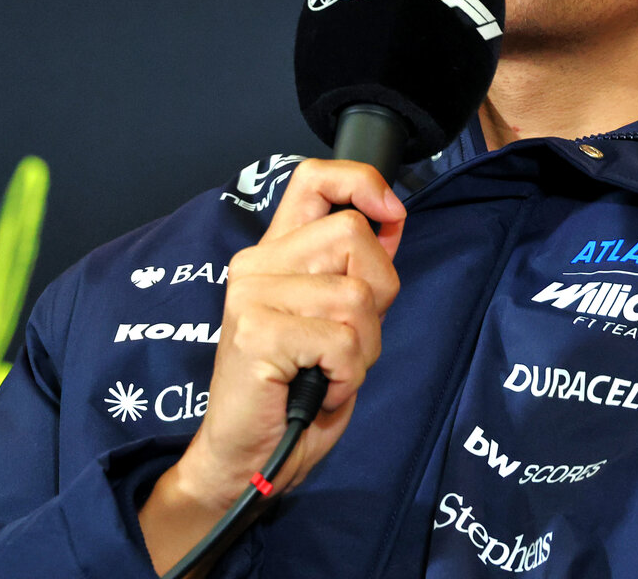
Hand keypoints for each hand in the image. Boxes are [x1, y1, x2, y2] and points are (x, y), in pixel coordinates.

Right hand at [138, 159, 404, 572]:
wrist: (246, 458)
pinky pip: (341, 341)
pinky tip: (319, 389)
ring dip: (362, 349)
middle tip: (348, 342)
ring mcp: (252, 295)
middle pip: (354, 235)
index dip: (362, 183)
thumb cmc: (292, 395)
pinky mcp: (256, 331)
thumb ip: (354, 273)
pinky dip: (346, 375)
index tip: (390, 214)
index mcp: (275, 254)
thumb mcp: (334, 323)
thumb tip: (391, 221)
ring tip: (329, 372)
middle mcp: (258, 263)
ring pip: (355, 295)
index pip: (314, 179)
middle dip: (378, 294)